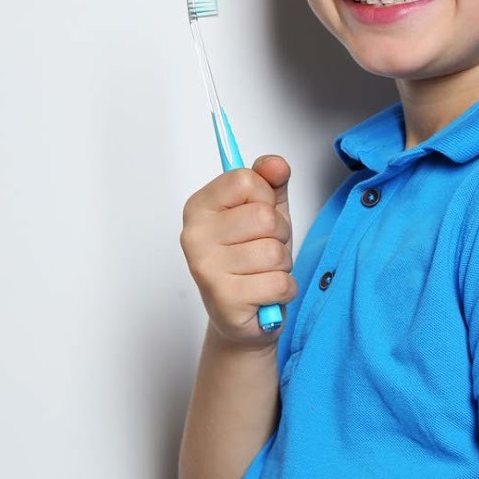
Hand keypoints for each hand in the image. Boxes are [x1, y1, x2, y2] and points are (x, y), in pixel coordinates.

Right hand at [179, 155, 297, 347]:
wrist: (247, 315)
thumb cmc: (254, 260)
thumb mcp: (267, 213)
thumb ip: (271, 182)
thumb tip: (275, 163)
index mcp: (200, 207)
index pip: (246, 180)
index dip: (266, 198)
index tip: (257, 215)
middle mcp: (194, 235)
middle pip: (265, 217)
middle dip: (279, 236)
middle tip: (264, 250)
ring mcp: (205, 268)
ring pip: (274, 252)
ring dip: (282, 266)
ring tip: (263, 273)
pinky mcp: (224, 299)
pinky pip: (279, 283)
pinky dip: (284, 290)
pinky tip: (265, 294)